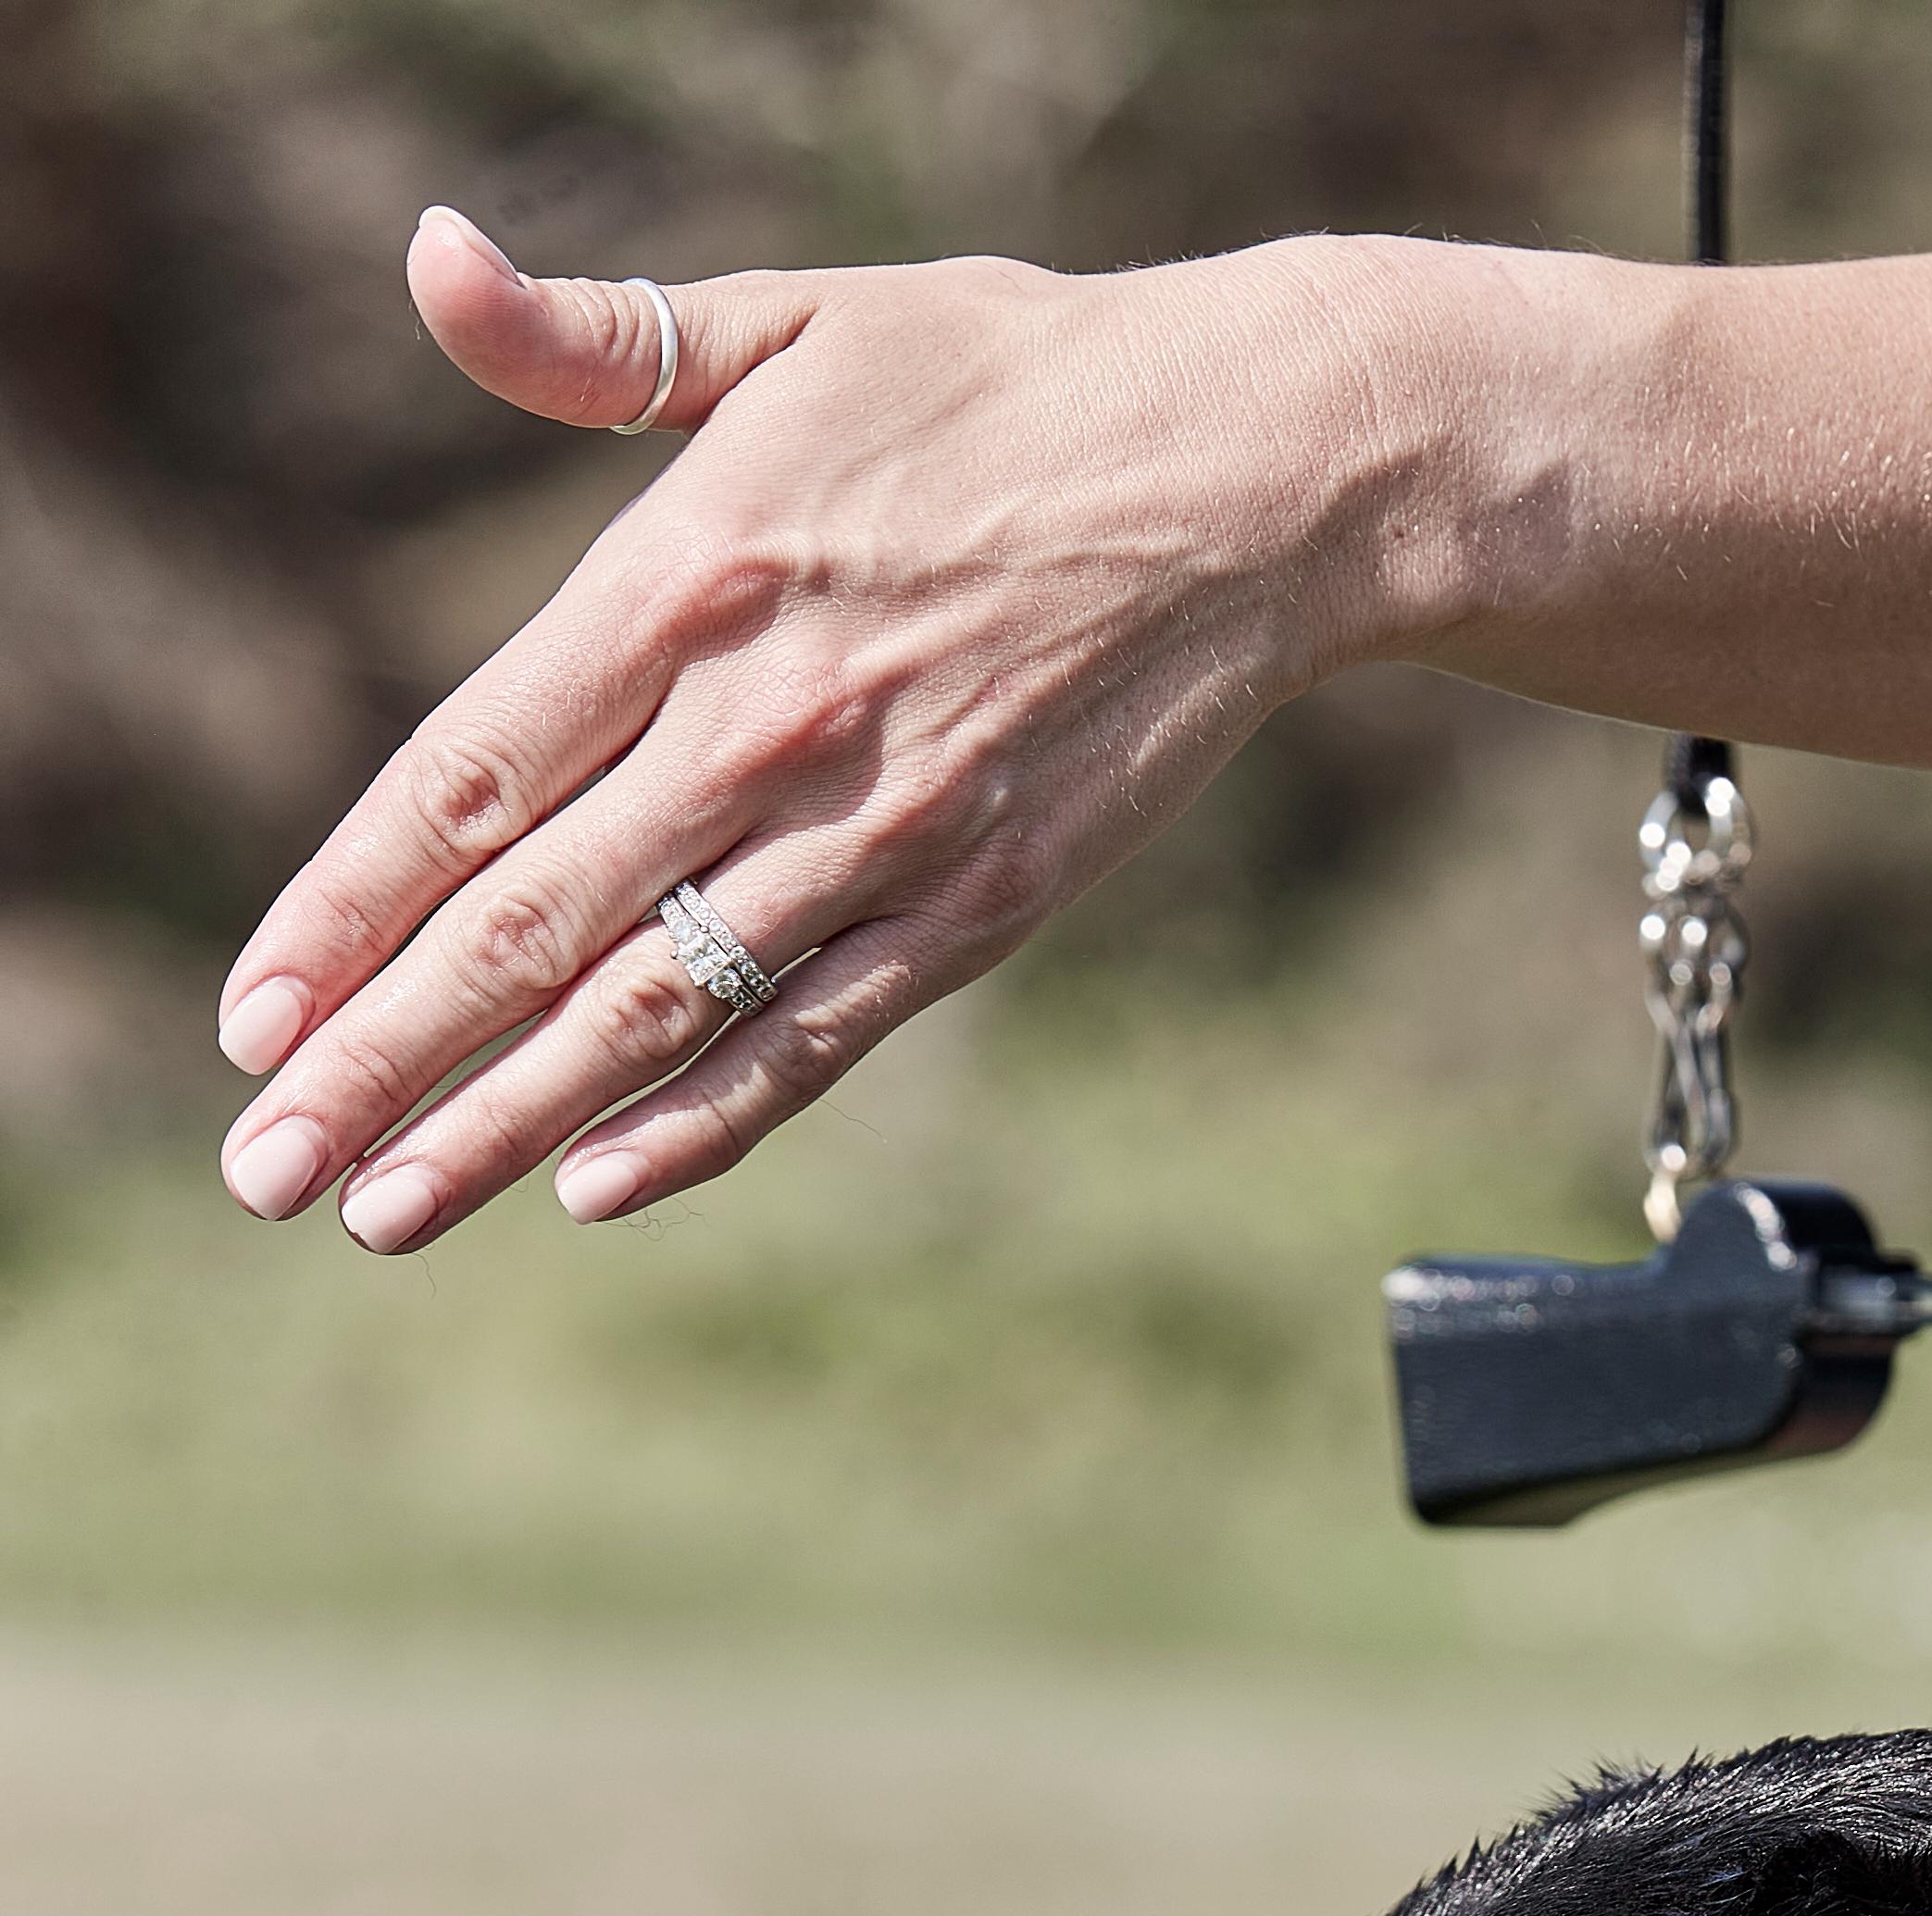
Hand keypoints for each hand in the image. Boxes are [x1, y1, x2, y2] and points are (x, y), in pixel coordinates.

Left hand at [216, 210, 1420, 1250]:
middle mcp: (765, 724)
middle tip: (265, 1168)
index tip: (251, 1012)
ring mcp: (876, 833)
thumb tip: (426, 258)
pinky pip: (812, 1037)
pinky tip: (594, 1187)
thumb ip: (591, 335)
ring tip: (380, 1213)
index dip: (346, 907)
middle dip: (382, 1060)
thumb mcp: (787, 319)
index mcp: (687, 576)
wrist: (1254, 470)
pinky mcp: (979, 906)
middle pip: (529, 926)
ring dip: (502, 1125)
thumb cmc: (1006, 377)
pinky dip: (701, 1119)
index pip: (469, 778)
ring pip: (649, 1008)